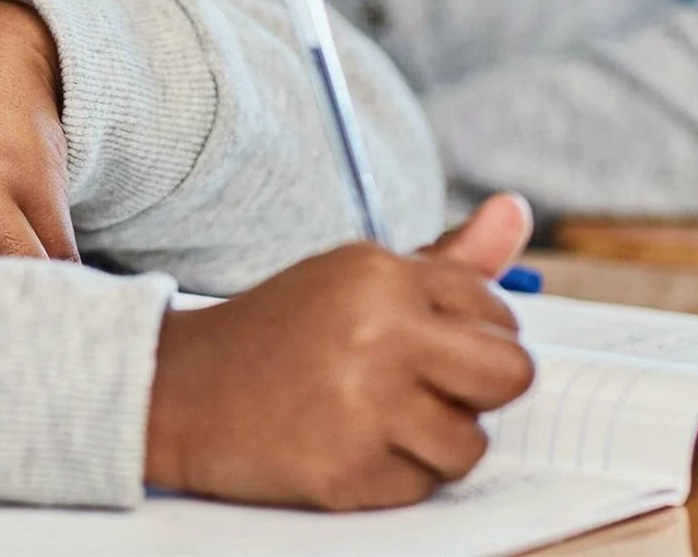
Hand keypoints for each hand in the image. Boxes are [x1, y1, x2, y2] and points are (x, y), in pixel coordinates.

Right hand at [144, 197, 537, 510]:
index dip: (475, 338)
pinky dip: (394, 476)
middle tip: (431, 389)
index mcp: (382, 275)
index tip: (431, 345)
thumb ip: (447, 258)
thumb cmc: (280, 332)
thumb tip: (515, 211)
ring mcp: (366, 406)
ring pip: (472, 444)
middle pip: (511, 376)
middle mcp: (380, 334)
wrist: (181, 390)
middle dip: (482, 390)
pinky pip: (423, 487)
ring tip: (381, 418)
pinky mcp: (350, 471)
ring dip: (436, 441)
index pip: (497, 314)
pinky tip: (350, 444)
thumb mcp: (355, 278)